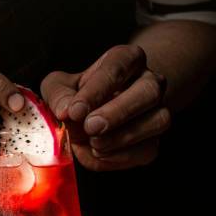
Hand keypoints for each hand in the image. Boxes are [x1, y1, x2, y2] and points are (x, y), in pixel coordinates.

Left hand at [41, 45, 170, 170]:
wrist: (94, 115)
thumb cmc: (77, 95)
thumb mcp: (59, 87)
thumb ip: (59, 95)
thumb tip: (65, 111)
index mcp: (127, 59)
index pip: (117, 68)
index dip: (96, 91)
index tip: (75, 111)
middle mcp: (149, 81)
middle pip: (149, 91)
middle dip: (118, 112)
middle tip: (90, 127)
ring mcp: (157, 111)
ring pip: (157, 120)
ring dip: (123, 136)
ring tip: (94, 143)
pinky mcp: (154, 141)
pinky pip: (147, 149)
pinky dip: (122, 156)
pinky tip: (99, 154)